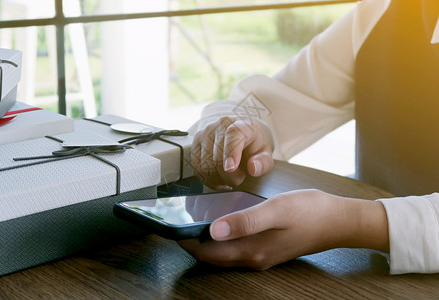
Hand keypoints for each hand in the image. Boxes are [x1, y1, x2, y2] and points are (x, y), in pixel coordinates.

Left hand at [178, 189, 388, 269]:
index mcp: (252, 251)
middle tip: (179, 225)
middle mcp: (254, 258)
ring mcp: (262, 256)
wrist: (338, 221)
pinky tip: (223, 224)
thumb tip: (212, 230)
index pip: (208, 253)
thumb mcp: (275, 211)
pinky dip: (224, 239)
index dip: (187, 243)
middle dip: (193, 244)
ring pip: (225, 254)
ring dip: (207, 242)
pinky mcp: (268, 249)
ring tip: (195, 223)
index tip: (172, 229)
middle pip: (214, 256)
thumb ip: (244, 221)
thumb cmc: (309, 212)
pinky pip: (237, 248)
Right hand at [191, 116, 272, 189]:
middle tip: (240, 178)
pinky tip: (218, 178)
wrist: (238, 137)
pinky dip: (208, 180)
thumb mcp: (264, 154)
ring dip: (218, 179)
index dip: (230, 152)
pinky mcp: (195, 143)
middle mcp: (220, 125)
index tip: (231, 169)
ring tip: (230, 177)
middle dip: (229, 176)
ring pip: (205, 165)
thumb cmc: (252, 147)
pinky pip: (197, 169)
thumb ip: (263, 163)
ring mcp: (205, 132)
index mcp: (242, 124)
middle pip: (217, 156)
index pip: (233, 134)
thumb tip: (252, 168)